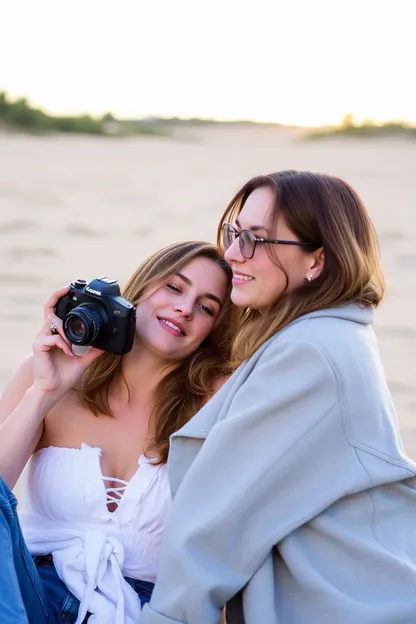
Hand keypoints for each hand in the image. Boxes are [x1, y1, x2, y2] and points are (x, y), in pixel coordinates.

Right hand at [31, 286, 102, 400]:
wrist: (53, 389)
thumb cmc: (64, 375)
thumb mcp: (83, 361)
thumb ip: (93, 351)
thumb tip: (106, 345)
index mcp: (57, 334)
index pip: (56, 312)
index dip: (61, 299)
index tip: (71, 290)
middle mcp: (48, 334)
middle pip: (48, 308)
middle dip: (56, 296)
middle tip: (66, 288)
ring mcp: (42, 339)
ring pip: (52, 322)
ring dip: (65, 330)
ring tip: (73, 346)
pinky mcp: (38, 347)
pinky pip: (52, 339)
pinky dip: (63, 344)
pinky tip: (70, 353)